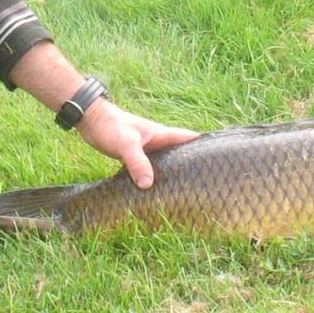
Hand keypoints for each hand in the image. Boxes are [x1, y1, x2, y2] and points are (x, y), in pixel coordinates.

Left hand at [76, 98, 198, 188]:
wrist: (92, 121)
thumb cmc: (111, 126)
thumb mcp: (126, 144)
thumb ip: (138, 162)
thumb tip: (149, 185)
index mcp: (163, 135)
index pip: (191, 139)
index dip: (207, 146)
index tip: (221, 158)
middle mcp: (160, 143)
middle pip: (183, 154)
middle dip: (194, 165)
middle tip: (207, 183)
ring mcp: (150, 151)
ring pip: (169, 164)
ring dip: (176, 174)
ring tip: (186, 191)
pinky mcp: (139, 158)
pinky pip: (154, 170)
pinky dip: (158, 179)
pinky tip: (159, 191)